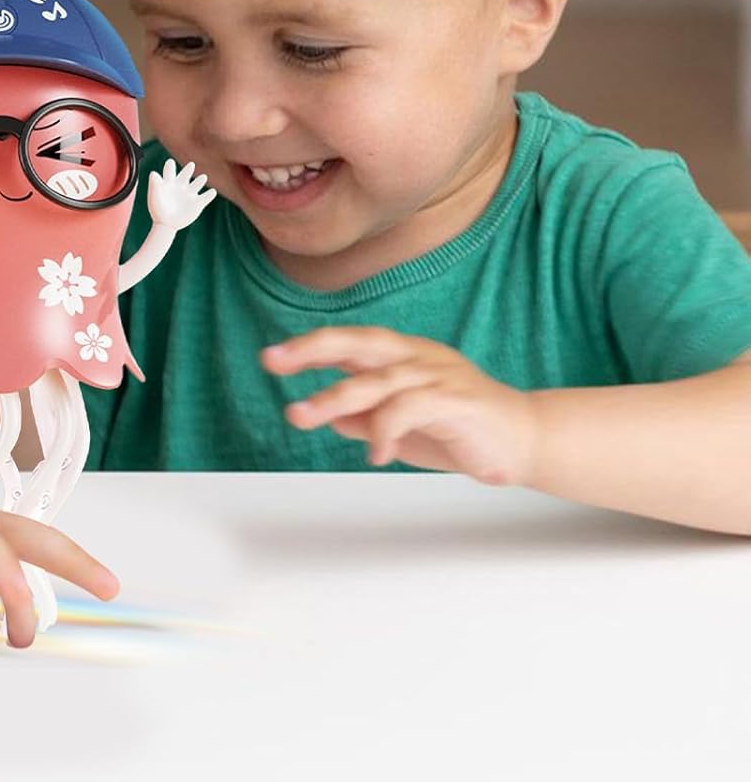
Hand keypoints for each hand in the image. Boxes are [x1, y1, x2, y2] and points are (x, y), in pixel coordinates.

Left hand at [146, 158, 215, 230]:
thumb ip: (154, 184)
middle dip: (188, 170)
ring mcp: (189, 195)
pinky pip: (206, 197)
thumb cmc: (158, 210)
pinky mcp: (197, 204)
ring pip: (197, 184)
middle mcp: (180, 187)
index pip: (170, 172)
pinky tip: (212, 192)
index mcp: (169, 183)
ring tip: (203, 177)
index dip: (170, 166)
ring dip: (200, 180)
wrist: (165, 224)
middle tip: (191, 165)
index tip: (170, 162)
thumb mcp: (155, 196)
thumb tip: (153, 173)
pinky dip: (210, 194)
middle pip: (185, 175)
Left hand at [262, 328, 540, 485]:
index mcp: (403, 356)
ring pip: (377, 379)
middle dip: (312, 349)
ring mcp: (438, 375)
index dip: (310, 347)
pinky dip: (385, 429)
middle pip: (359, 343)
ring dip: (334, 398)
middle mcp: (417, 357)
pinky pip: (410, 407)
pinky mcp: (457, 400)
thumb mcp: (404, 428)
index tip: (271, 358)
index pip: (349, 343)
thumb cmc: (460, 432)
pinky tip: (374, 454)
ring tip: (301, 416)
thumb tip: (331, 418)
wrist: (526, 443)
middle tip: (272, 361)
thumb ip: (369, 418)